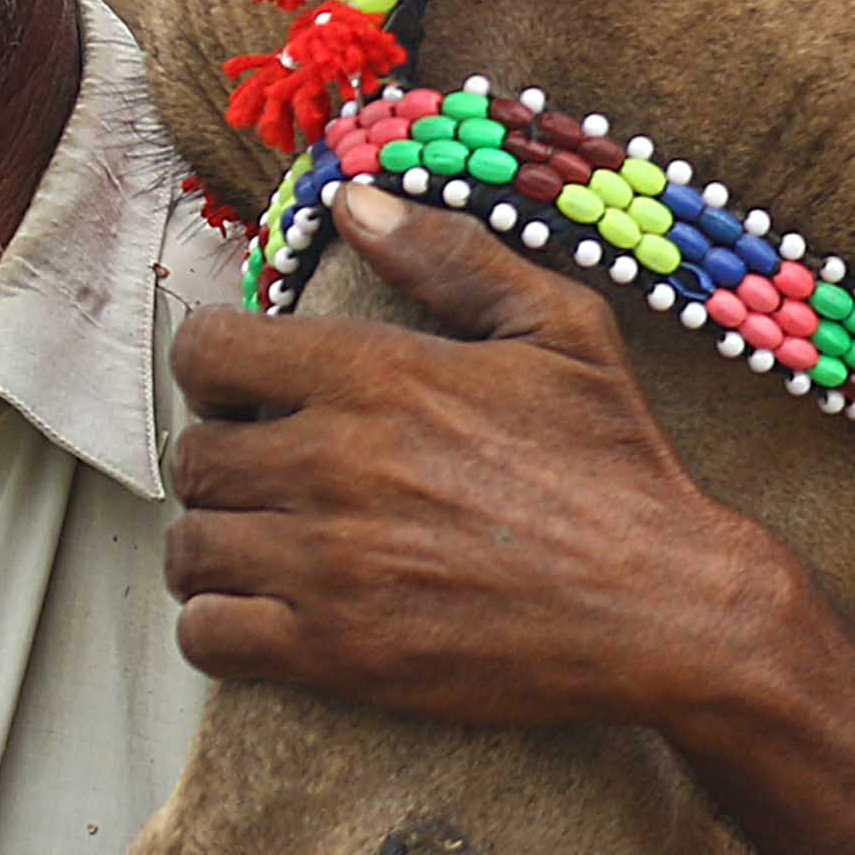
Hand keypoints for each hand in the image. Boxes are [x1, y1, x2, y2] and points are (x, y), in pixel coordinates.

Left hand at [163, 182, 815, 740]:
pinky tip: (268, 609)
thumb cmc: (616, 467)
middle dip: (224, 459)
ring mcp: (328, 566)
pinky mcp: (336, 654)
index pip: (207, 353)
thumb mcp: (560, 329)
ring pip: (190, 549)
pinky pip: (208, 636)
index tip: (251, 389)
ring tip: (264, 544)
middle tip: (272, 473)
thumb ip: (450, 256)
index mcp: (376, 376)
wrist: (665, 609)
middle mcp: (334, 465)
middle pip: (194, 457)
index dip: (217, 366)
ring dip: (216, 543)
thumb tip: (354, 201)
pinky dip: (221, 624)